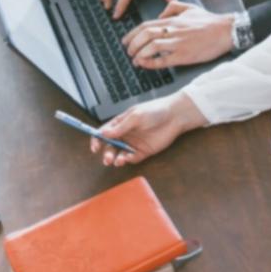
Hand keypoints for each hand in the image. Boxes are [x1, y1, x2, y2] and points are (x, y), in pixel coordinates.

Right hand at [89, 93, 206, 167]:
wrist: (175, 116)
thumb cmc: (155, 111)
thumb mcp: (136, 116)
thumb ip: (120, 127)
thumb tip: (103, 133)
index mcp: (120, 123)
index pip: (104, 132)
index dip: (97, 140)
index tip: (95, 147)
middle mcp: (125, 134)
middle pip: (110, 146)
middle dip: (106, 153)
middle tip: (107, 158)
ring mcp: (134, 143)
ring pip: (120, 154)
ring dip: (116, 159)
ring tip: (117, 161)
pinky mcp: (143, 151)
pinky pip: (132, 158)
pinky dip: (128, 160)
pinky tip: (129, 158)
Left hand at [122, 1, 233, 68]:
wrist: (225, 31)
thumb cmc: (209, 21)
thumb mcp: (189, 8)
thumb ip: (173, 7)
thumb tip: (160, 14)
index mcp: (172, 20)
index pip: (146, 26)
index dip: (132, 34)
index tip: (125, 41)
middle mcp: (172, 31)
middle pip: (145, 36)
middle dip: (132, 44)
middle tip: (128, 52)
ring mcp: (178, 44)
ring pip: (151, 47)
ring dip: (139, 54)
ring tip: (135, 60)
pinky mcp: (184, 56)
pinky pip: (163, 60)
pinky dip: (151, 63)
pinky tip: (145, 65)